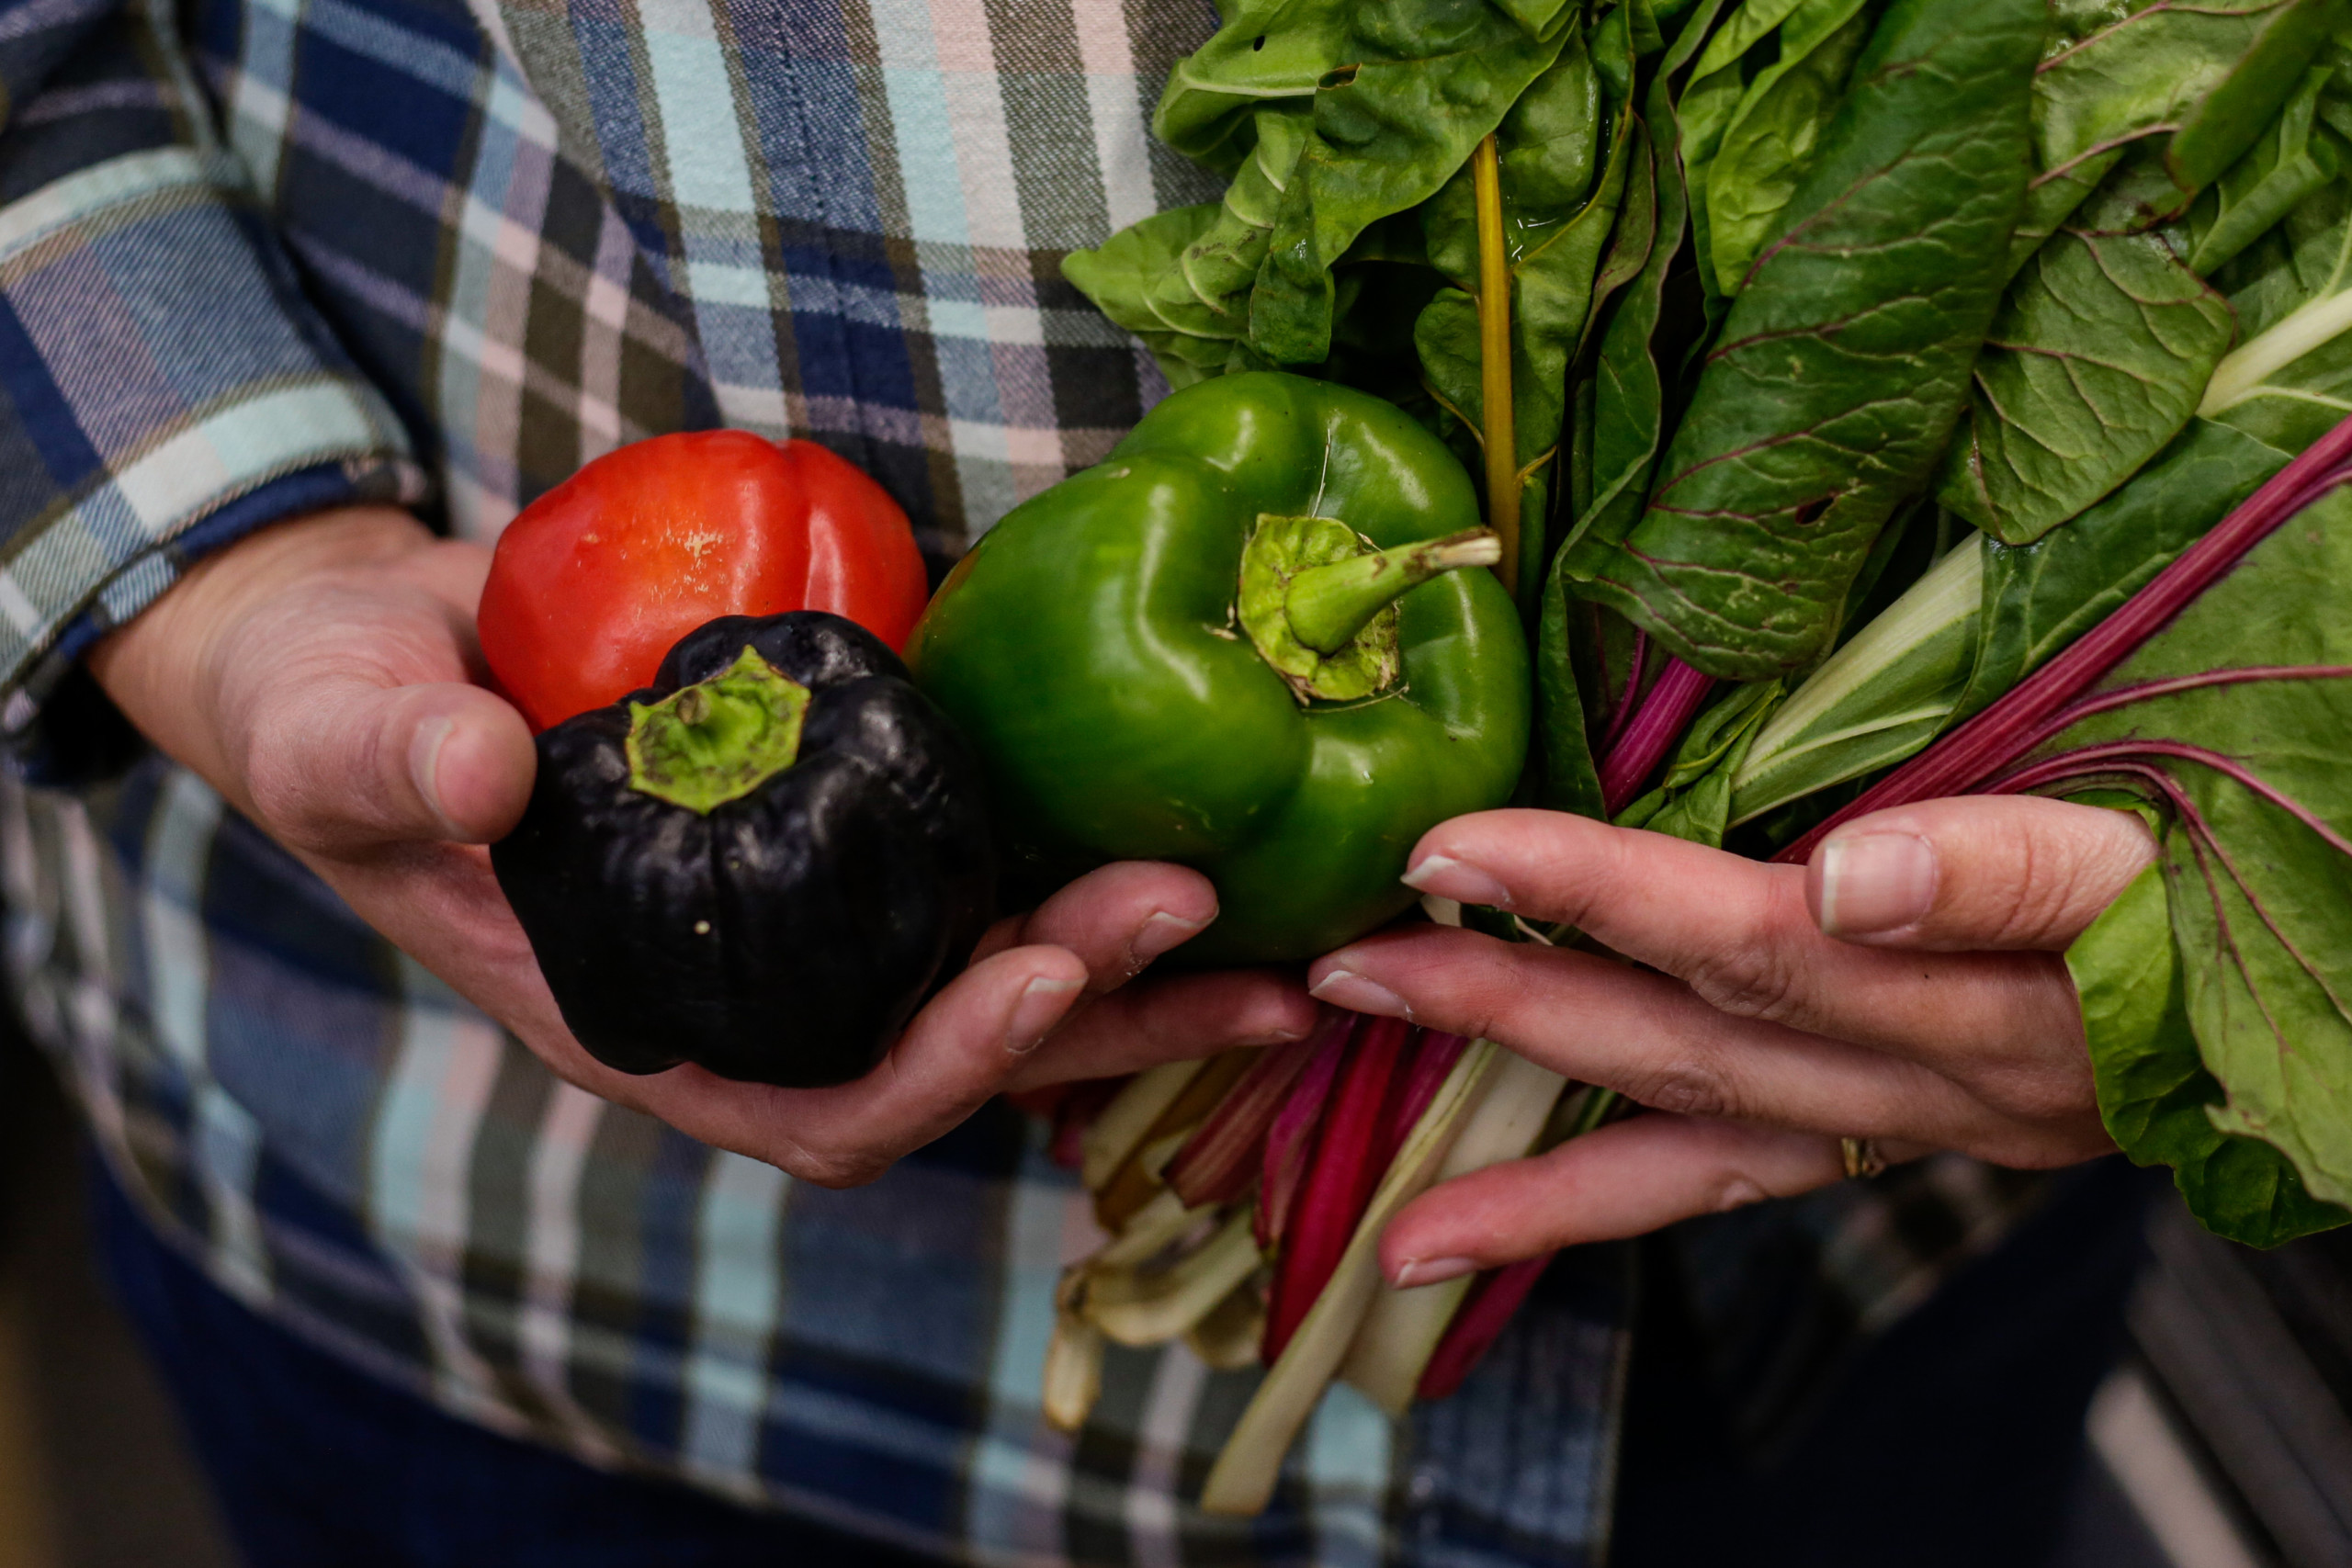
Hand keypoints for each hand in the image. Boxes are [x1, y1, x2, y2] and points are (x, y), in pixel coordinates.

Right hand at [90, 508, 1313, 1185]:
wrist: (380, 646)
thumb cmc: (336, 711)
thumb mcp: (335, 732)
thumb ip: (386, 761)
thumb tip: (473, 771)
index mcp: (650, 1020)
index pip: (814, 1104)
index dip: (933, 1074)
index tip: (1032, 988)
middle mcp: (754, 987)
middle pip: (952, 1050)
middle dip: (1091, 1014)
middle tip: (1216, 930)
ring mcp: (811, 906)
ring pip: (997, 970)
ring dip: (1135, 966)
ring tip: (1269, 932)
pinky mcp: (845, 814)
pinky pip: (983, 863)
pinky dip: (1081, 857)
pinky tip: (1186, 815)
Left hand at [1300, 798, 2155, 1287]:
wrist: (2293, 986)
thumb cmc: (2205, 876)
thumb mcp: (2141, 846)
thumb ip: (2006, 864)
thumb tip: (1843, 881)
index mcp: (1981, 983)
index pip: (1750, 929)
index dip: (1594, 887)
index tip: (1450, 845)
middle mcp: (1928, 1077)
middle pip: (1683, 1034)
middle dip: (1507, 997)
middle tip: (1345, 961)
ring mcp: (1899, 1124)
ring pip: (1680, 1129)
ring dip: (1518, 1145)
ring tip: (1371, 1176)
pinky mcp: (1878, 1143)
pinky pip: (1711, 1191)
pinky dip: (1580, 1210)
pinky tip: (1451, 1237)